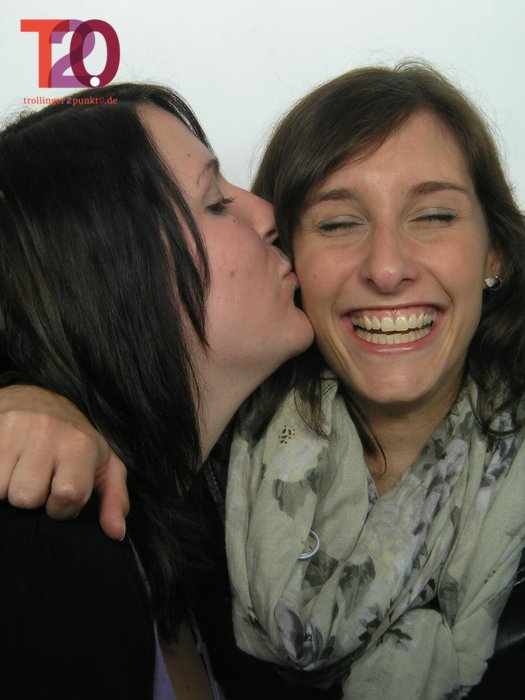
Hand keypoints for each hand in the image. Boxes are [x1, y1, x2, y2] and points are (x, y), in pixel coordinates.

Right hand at [0, 385, 128, 539]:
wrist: (39, 398)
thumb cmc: (75, 441)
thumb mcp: (104, 465)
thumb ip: (114, 500)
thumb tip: (116, 533)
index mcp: (80, 444)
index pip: (67, 495)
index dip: (62, 507)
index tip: (60, 497)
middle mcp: (47, 432)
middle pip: (26, 497)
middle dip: (32, 498)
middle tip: (39, 481)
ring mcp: (15, 428)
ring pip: (0, 490)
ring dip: (8, 488)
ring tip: (21, 472)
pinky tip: (7, 466)